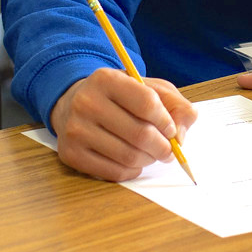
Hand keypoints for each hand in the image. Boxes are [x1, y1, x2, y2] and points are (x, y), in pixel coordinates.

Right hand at [49, 66, 196, 181]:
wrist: (73, 105)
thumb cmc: (118, 98)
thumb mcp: (148, 88)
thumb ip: (175, 105)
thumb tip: (180, 136)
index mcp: (106, 79)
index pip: (147, 103)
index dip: (166, 121)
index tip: (171, 129)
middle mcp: (86, 102)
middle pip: (139, 134)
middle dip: (162, 147)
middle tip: (168, 150)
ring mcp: (75, 130)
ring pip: (128, 157)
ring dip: (148, 160)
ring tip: (151, 154)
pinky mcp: (71, 154)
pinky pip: (114, 172)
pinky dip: (132, 171)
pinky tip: (133, 162)